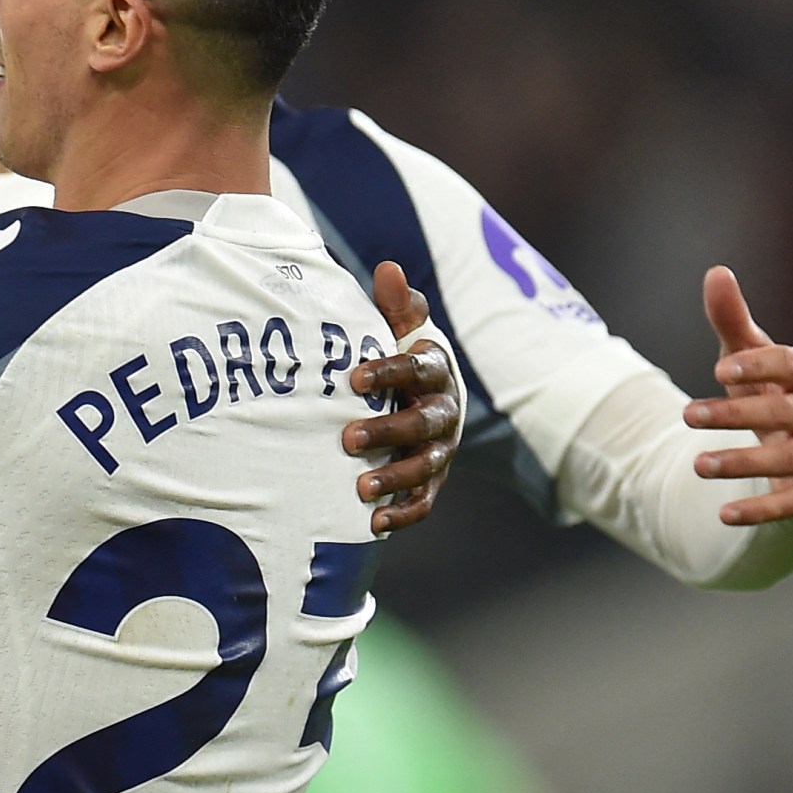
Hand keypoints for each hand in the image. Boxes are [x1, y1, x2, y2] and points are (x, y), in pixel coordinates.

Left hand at [344, 260, 462, 533]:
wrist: (417, 397)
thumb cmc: (398, 357)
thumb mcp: (399, 329)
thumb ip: (396, 305)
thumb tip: (388, 269)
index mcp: (436, 371)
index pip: (419, 370)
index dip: (389, 373)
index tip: (353, 379)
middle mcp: (444, 412)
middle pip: (424, 424)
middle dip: (388, 431)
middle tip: (348, 438)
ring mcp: (441, 450)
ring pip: (426, 467)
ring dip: (395, 477)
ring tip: (360, 487)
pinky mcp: (432, 481)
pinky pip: (424, 501)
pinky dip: (403, 513)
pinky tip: (374, 523)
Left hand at [683, 265, 792, 524]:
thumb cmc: (770, 389)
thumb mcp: (749, 355)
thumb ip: (732, 319)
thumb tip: (717, 272)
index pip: (791, 364)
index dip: (760, 364)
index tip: (719, 368)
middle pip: (786, 412)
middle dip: (736, 414)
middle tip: (686, 414)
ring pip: (789, 458)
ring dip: (744, 461)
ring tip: (698, 465)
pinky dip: (762, 510)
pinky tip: (724, 515)